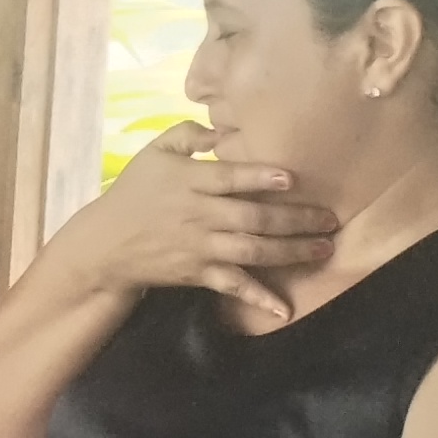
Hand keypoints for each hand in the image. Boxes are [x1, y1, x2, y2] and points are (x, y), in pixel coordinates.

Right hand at [53, 122, 334, 319]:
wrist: (106, 243)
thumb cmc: (135, 192)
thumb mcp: (153, 153)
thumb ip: (187, 134)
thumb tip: (222, 128)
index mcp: (189, 182)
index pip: (229, 178)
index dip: (259, 179)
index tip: (291, 180)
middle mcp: (199, 215)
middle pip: (252, 218)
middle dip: (295, 220)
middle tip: (330, 219)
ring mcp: (200, 247)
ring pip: (252, 251)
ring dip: (291, 251)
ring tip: (323, 248)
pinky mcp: (199, 273)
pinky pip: (233, 286)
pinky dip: (258, 298)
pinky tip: (284, 308)